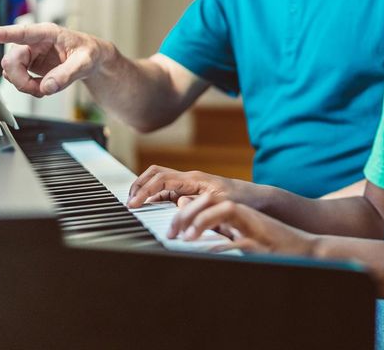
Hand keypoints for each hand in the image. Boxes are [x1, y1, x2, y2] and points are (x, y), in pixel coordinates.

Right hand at [0, 22, 103, 96]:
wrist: (92, 59)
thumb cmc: (90, 53)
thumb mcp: (85, 63)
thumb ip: (67, 75)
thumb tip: (46, 87)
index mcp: (47, 33)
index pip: (20, 32)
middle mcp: (33, 42)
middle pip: (10, 61)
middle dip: (20, 79)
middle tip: (38, 90)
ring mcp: (29, 54)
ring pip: (11, 72)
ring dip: (25, 85)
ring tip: (48, 87)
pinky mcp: (28, 65)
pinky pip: (17, 79)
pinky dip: (28, 88)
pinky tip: (44, 87)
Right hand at [126, 166, 253, 208]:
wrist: (255, 199)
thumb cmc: (241, 200)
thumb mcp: (221, 204)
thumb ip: (200, 205)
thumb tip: (178, 206)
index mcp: (193, 179)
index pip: (161, 179)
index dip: (144, 190)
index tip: (133, 204)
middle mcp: (188, 179)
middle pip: (155, 174)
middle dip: (139, 185)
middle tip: (128, 203)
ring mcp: (188, 185)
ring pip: (159, 182)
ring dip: (145, 191)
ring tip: (134, 206)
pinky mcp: (189, 193)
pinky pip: (166, 192)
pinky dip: (154, 198)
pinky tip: (149, 209)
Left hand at [170, 192, 316, 256]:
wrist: (305, 250)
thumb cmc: (271, 245)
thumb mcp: (241, 235)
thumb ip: (219, 228)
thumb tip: (192, 224)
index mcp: (236, 212)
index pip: (205, 202)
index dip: (185, 212)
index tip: (171, 230)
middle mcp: (243, 214)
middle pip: (210, 202)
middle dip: (187, 215)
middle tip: (172, 233)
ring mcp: (253, 224)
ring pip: (223, 211)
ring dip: (203, 221)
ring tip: (187, 237)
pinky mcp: (261, 238)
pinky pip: (239, 237)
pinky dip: (223, 242)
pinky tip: (208, 250)